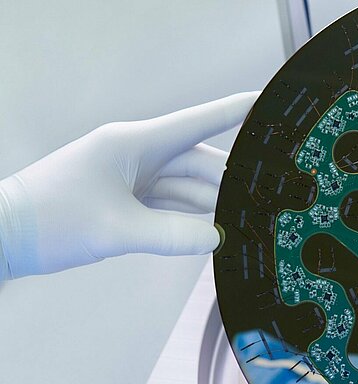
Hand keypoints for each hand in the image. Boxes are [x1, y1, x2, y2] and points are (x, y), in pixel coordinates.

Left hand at [0, 92, 257, 279]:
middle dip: (227, 182)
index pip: (196, 123)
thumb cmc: (49, 220)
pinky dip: (187, 217)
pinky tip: (208, 232)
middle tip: (260, 200)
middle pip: (196, 163)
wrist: (6, 236)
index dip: (234, 112)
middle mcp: (135, 155)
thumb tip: (215, 239)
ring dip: (208, 205)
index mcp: (132, 144)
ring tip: (238, 222)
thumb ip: (172, 236)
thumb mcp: (116, 230)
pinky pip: (168, 203)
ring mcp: (130, 177)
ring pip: (184, 186)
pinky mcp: (125, 198)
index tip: (263, 103)